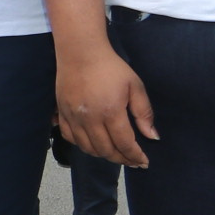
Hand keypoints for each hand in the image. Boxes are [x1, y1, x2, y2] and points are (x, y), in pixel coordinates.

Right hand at [55, 43, 155, 167]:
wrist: (80, 52)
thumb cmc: (111, 67)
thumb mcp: (135, 86)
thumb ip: (144, 113)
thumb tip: (152, 137)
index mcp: (111, 112)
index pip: (125, 144)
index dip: (135, 156)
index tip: (143, 162)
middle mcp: (90, 120)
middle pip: (106, 150)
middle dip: (122, 159)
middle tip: (132, 160)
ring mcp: (73, 118)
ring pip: (88, 148)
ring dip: (103, 155)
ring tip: (115, 153)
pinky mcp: (62, 114)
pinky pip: (70, 138)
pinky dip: (83, 146)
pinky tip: (92, 143)